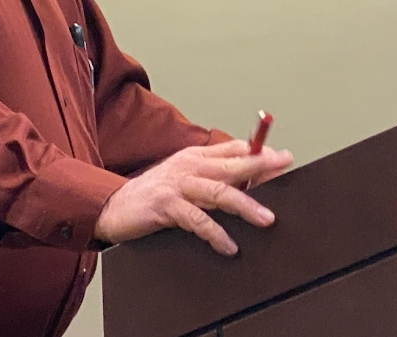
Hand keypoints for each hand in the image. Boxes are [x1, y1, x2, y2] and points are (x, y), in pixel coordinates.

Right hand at [94, 139, 292, 255]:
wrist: (113, 205)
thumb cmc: (153, 193)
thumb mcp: (184, 175)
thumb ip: (211, 171)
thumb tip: (248, 172)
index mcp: (194, 157)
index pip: (233, 149)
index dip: (258, 152)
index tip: (282, 157)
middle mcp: (188, 166)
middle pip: (230, 165)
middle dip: (259, 166)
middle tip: (284, 166)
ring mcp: (177, 186)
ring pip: (218, 192)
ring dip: (244, 205)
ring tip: (266, 218)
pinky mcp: (166, 206)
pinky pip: (196, 220)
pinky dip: (215, 233)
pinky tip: (229, 246)